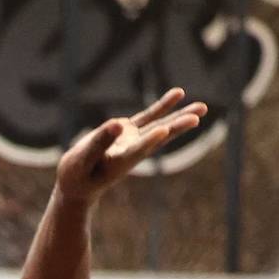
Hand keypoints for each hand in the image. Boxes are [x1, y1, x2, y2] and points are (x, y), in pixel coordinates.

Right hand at [54, 88, 205, 202]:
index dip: (149, 141)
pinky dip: (163, 106)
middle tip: (196, 117)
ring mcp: (133, 141)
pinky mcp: (130, 131)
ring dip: (180, 116)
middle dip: (177, 127)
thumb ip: (99, 143)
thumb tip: (117, 123)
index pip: (137, 151)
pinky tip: (179, 94)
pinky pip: (150, 116)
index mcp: (119, 162)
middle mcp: (132, 151)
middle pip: (158, 138)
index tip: (162, 131)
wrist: (79, 184)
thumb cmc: (77, 175)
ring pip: (160, 126)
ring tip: (202, 107)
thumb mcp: (81, 162)